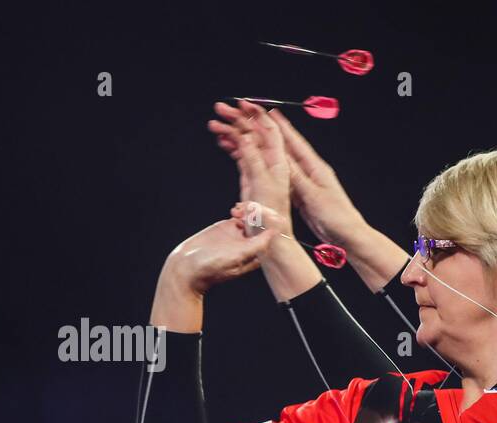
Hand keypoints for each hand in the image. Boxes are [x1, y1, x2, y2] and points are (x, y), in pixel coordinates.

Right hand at [163, 218, 277, 293]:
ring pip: (251, 219)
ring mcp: (238, 236)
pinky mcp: (226, 228)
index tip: (267, 214)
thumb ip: (257, 244)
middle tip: (251, 208)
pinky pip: (239, 216)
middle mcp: (249, 245)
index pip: (269, 237)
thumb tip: (274, 232)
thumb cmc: (213, 267)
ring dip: (249, 211)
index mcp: (256, 255)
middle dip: (259, 215)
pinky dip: (240, 211)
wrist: (187, 266)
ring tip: (240, 210)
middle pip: (262, 226)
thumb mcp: (238, 256)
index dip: (270, 223)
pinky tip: (234, 210)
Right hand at [209, 100, 292, 233]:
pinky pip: (243, 159)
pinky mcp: (255, 183)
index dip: (257, 115)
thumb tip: (244, 137)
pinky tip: (221, 139)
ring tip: (213, 123)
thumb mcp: (264, 187)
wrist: (272, 245)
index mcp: (282, 165)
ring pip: (247, 145)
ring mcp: (264, 174)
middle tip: (219, 108)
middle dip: (239, 119)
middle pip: (257, 135)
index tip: (241, 103)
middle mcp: (275, 166)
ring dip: (232, 132)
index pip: (271, 132)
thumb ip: (254, 161)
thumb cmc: (275, 221)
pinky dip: (232, 148)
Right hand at [211, 103, 363, 246]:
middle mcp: (310, 172)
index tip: (270, 112)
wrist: (347, 235)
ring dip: (267, 151)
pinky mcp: (303, 195)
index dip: (282, 127)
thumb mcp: (314, 197)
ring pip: (281, 163)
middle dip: (270, 134)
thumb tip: (284, 159)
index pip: (295, 143)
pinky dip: (271, 171)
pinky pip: (283, 179)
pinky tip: (261, 166)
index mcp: (316, 168)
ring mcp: (306, 183)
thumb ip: (298, 179)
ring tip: (251, 140)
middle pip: (285, 149)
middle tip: (256, 123)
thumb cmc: (337, 217)